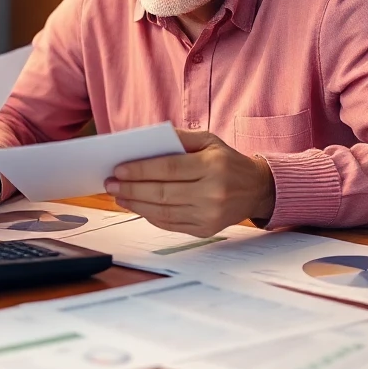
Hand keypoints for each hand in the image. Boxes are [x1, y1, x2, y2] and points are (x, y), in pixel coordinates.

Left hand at [104, 129, 274, 236]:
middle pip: (162, 193)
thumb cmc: (227, 161)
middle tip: (110, 183)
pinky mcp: (206, 230)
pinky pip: (171, 224)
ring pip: (163, 212)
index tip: (118, 169)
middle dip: (132, 188)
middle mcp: (213, 192)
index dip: (141, 170)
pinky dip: (150, 216)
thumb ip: (179, 139)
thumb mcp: (209, 141)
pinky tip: (137, 206)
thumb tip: (144, 143)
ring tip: (119, 195)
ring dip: (136, 204)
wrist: (256, 189)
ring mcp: (210, 215)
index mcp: (213, 166)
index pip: (169, 168)